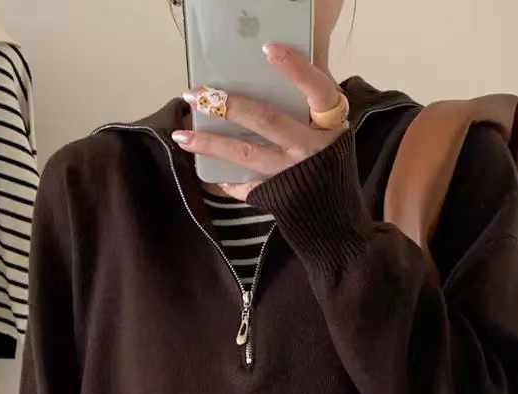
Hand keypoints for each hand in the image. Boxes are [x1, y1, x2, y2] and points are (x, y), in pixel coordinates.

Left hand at [171, 42, 348, 200]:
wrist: (336, 220)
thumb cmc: (330, 163)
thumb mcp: (331, 132)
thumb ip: (311, 106)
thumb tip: (272, 71)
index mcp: (329, 126)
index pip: (317, 89)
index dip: (295, 69)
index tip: (268, 48)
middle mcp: (310, 149)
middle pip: (267, 120)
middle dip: (229, 104)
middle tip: (195, 94)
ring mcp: (291, 174)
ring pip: (246, 153)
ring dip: (210, 143)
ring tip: (182, 135)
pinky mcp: (277, 196)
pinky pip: (245, 186)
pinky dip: (225, 180)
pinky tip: (208, 173)